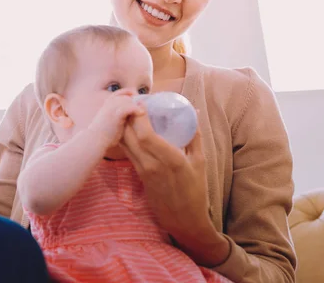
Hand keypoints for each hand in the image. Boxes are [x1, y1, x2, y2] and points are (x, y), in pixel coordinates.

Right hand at [87, 89, 144, 148]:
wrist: (95, 139)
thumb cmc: (102, 133)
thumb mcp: (108, 119)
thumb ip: (116, 114)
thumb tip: (126, 115)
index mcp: (107, 103)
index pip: (120, 93)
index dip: (129, 93)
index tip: (136, 97)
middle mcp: (109, 103)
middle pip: (127, 96)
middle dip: (135, 100)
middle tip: (143, 105)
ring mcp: (112, 107)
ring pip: (129, 101)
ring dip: (137, 105)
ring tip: (143, 110)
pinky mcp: (116, 114)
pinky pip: (129, 107)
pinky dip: (136, 109)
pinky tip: (141, 113)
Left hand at [122, 111, 229, 265]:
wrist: (183, 220)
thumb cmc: (195, 190)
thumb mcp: (200, 162)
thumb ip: (195, 136)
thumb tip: (195, 111)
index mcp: (171, 161)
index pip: (147, 136)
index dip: (139, 118)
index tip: (141, 103)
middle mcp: (153, 166)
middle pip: (131, 137)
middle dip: (128, 118)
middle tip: (132, 102)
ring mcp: (144, 171)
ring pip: (126, 144)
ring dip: (124, 126)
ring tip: (129, 112)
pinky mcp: (138, 175)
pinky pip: (128, 152)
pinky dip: (126, 138)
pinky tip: (129, 128)